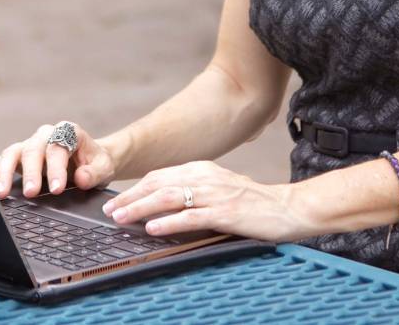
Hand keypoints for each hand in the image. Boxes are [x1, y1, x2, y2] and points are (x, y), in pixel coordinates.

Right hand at [0, 122, 115, 198]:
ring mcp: (31, 144)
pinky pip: (3, 159)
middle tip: (31, 193)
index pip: (58, 147)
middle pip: (33, 149)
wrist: (92, 162)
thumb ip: (95, 172)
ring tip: (1, 193)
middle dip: (30, 172)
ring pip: (13, 152)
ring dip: (5, 172)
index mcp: (68, 132)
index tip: (57, 188)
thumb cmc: (97, 163)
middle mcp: (46, 135)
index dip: (56, 168)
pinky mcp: (20, 157)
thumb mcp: (105, 167)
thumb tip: (81, 177)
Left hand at [101, 160, 312, 242]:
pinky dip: (169, 222)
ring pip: (169, 197)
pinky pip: (191, 216)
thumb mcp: (222, 188)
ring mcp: (215, 194)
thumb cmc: (255, 202)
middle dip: (131, 197)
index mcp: (204, 169)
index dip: (137, 187)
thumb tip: (166, 203)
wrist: (288, 207)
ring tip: (122, 218)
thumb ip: (197, 191)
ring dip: (141, 208)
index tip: (118, 199)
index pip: (161, 175)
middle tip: (110, 210)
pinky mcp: (225, 213)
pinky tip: (153, 228)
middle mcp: (206, 177)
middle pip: (159, 183)